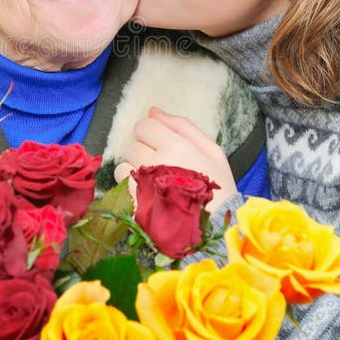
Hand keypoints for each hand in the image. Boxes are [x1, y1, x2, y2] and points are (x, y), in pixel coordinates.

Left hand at [117, 107, 237, 212]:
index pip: (143, 126)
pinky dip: (131, 189)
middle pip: (132, 145)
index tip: (162, 146)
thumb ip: (182, 127)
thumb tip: (153, 110)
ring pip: (123, 165)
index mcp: (176, 145)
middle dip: (144, 153)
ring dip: (134, 172)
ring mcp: (143, 184)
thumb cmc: (217, 188)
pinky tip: (149, 196)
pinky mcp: (135, 204)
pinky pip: (121, 186)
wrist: (215, 229)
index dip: (150, 134)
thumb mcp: (212, 151)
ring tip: (155, 184)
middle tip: (162, 168)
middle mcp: (155, 161)